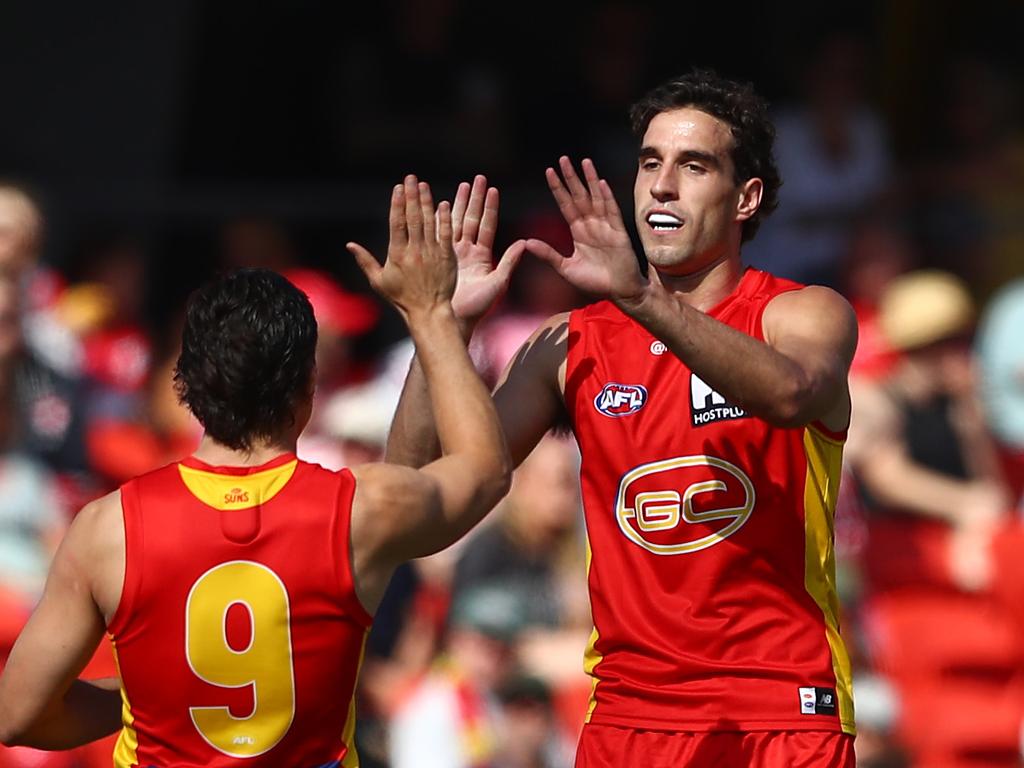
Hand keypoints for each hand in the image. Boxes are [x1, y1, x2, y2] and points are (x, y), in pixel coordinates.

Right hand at [347, 175, 455, 320]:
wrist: (428, 311)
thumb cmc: (402, 299)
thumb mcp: (379, 281)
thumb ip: (365, 261)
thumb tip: (349, 245)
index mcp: (397, 254)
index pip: (397, 223)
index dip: (397, 204)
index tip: (398, 188)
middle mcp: (414, 251)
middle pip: (413, 218)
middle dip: (411, 196)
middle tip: (411, 178)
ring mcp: (431, 253)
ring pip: (429, 222)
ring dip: (426, 202)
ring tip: (423, 185)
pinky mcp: (447, 258)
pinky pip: (445, 234)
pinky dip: (443, 219)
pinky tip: (442, 204)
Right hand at [450, 175, 523, 324]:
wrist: (454, 321)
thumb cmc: (478, 308)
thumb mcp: (497, 284)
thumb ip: (509, 263)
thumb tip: (524, 243)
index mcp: (482, 257)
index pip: (486, 226)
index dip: (490, 207)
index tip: (493, 189)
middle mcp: (468, 252)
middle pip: (471, 219)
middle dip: (474, 198)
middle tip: (478, 178)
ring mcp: (452, 254)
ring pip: (455, 222)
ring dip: (458, 204)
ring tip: (461, 185)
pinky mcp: (439, 259)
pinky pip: (438, 234)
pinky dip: (438, 218)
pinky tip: (438, 203)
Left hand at [524, 157, 645, 300]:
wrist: (619, 291)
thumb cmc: (595, 281)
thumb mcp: (566, 268)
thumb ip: (548, 254)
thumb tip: (526, 242)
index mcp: (578, 232)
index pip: (566, 205)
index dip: (558, 189)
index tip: (549, 172)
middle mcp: (591, 225)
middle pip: (579, 196)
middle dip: (571, 178)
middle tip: (563, 159)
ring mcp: (606, 227)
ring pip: (595, 198)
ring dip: (589, 180)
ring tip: (584, 162)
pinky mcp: (618, 232)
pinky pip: (612, 211)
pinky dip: (606, 197)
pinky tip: (600, 183)